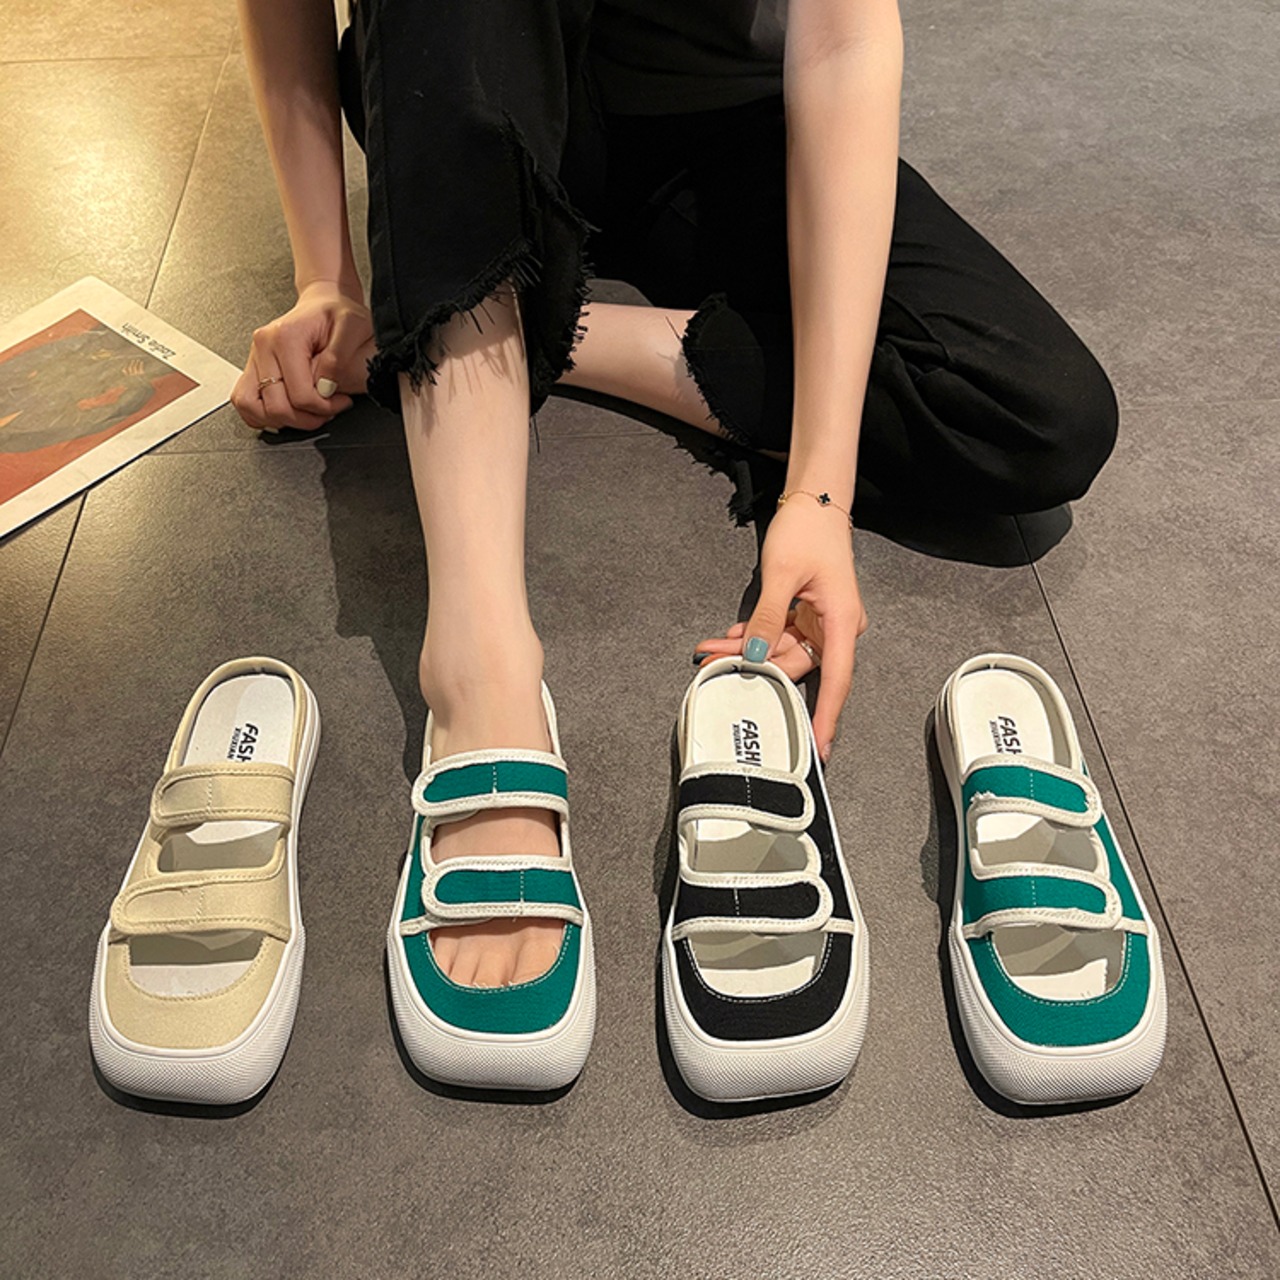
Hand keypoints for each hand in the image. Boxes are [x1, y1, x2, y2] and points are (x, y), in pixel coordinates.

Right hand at [230, 280, 375, 431]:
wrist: (322, 305)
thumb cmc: (336, 315)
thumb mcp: (352, 327)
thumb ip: (340, 357)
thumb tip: (325, 387)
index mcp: (286, 337)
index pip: (299, 395)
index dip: (324, 408)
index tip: (340, 402)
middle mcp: (264, 347)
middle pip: (275, 407)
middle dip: (306, 419)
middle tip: (327, 412)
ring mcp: (254, 358)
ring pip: (252, 409)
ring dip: (282, 421)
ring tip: (306, 414)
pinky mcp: (252, 368)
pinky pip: (245, 402)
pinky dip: (263, 415)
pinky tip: (288, 411)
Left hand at [693, 498, 867, 762]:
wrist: (815, 500)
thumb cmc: (808, 531)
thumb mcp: (782, 574)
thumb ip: (767, 618)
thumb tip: (755, 655)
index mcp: (842, 621)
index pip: (836, 680)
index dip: (826, 716)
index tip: (819, 747)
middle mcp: (836, 628)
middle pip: (796, 664)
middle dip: (755, 668)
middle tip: (714, 664)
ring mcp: (820, 622)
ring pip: (781, 651)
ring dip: (747, 650)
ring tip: (711, 647)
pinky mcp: (806, 614)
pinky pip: (779, 635)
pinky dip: (755, 636)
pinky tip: (729, 634)